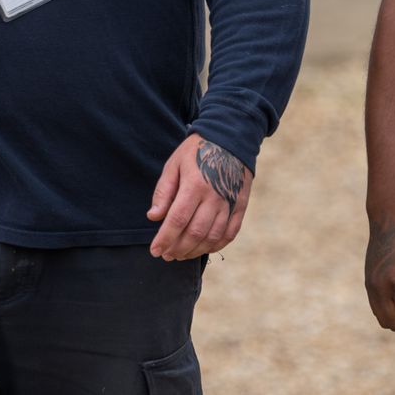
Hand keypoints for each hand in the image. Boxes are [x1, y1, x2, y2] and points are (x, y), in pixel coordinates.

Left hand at [147, 134, 252, 260]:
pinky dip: (216, 246)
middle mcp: (214, 197)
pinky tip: (203, 248)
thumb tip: (153, 216)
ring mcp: (230, 203)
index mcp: (195, 185)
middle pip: (195, 232)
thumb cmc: (197, 152)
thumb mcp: (174, 164)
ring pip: (212, 237)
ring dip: (195, 251)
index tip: (155, 250)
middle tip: (167, 255)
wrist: (231, 138)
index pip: (177, 220)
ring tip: (181, 254)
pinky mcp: (241, 206)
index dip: (165, 238)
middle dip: (178, 248)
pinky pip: (230, 233)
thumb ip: (164, 191)